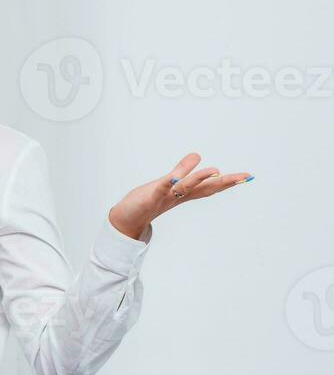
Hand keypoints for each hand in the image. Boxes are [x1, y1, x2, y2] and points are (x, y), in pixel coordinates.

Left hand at [108, 152, 251, 240]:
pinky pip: (159, 190)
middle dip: (224, 182)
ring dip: (199, 179)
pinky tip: (173, 178)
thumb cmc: (147, 200)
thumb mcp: (167, 182)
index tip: (248, 177)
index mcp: (184, 192)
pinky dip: (166, 184)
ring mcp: (164, 198)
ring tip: (215, 170)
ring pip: (184, 188)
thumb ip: (182, 171)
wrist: (125, 219)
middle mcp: (178, 196)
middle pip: (203, 188)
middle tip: (244, 177)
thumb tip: (197, 155)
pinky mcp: (149, 199)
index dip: (228, 181)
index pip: (209, 186)